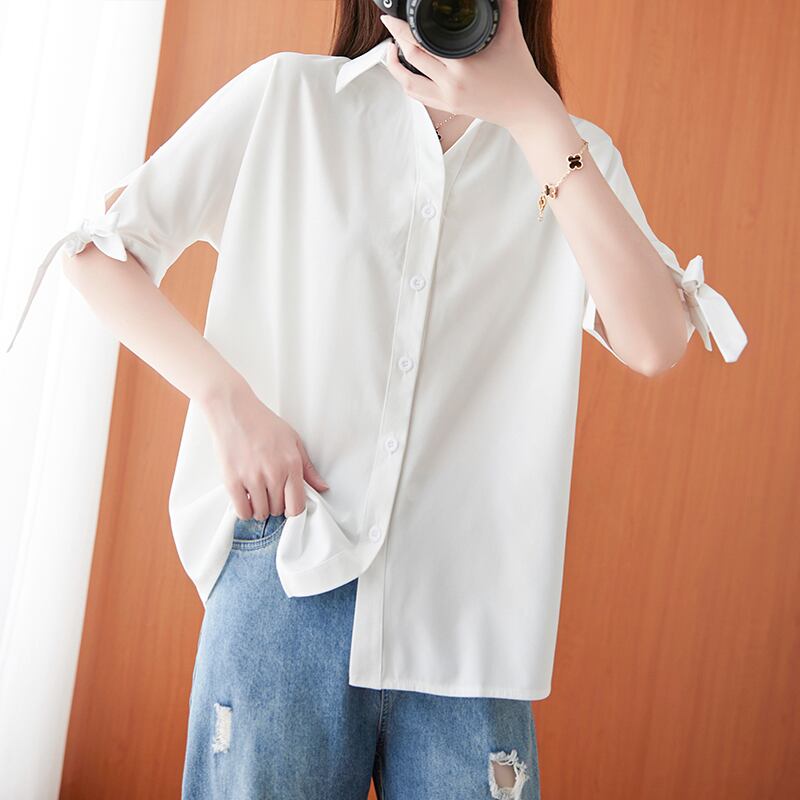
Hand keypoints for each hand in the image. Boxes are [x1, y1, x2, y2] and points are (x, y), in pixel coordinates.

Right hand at [200, 377, 328, 519]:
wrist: (235, 412)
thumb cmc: (263, 424)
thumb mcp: (293, 441)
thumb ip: (308, 468)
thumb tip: (322, 487)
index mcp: (291, 465)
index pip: (297, 506)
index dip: (293, 509)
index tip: (288, 505)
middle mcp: (273, 474)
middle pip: (278, 510)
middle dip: (276, 506)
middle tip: (271, 494)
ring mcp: (252, 478)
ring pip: (260, 513)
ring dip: (260, 509)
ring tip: (258, 495)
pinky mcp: (232, 480)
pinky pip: (241, 511)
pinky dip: (244, 511)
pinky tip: (246, 499)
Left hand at [379, 0, 558, 129]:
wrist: (526, 108)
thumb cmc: (520, 71)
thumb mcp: (511, 34)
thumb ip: (505, 5)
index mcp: (463, 64)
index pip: (422, 41)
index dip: (403, 27)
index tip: (394, 15)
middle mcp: (451, 83)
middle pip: (411, 57)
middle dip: (396, 37)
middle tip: (389, 22)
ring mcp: (447, 99)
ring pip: (407, 81)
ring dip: (394, 64)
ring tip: (391, 46)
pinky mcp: (448, 108)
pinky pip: (417, 95)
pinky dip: (406, 81)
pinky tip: (403, 68)